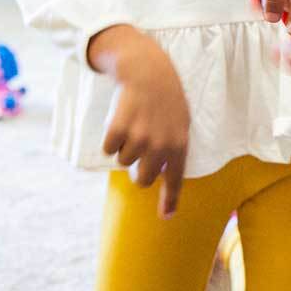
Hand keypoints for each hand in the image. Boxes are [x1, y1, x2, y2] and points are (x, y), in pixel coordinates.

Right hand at [88, 25, 190, 219]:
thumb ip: (173, 149)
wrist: (149, 72)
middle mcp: (160, 145)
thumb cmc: (166, 100)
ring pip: (123, 162)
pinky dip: (111, 138)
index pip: (175, 179)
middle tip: (141, 149)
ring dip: (125, 147)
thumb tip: (161, 175)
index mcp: (179, 144)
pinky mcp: (119, 129)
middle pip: (142, 179)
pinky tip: (121, 120)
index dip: (170, 200)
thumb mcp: (181, 123)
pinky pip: (109, 149)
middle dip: (139, 170)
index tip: (166, 217)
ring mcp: (139, 138)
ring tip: (135, 125)